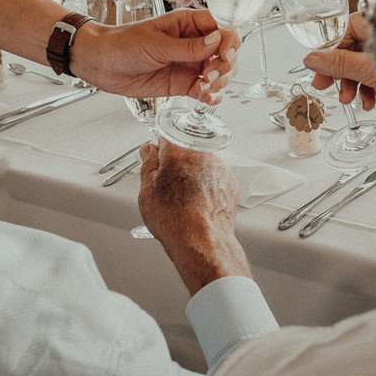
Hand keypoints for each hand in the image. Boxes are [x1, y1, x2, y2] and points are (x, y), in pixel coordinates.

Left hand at [74, 9, 239, 101]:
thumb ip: (188, 47)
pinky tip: (205, 97)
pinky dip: (211, 95)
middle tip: (210, 74)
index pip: (223, 26)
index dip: (230, 40)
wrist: (101, 64)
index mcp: (189, 23)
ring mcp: (190, 64)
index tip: (225, 54)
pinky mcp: (183, 83)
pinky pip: (206, 89)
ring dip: (220, 82)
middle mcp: (194, 43)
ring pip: (220, 72)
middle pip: (226, 52)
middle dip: (225, 65)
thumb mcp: (155, 44)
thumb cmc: (122, 44)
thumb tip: (217, 41)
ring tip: (204, 87)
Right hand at [137, 141, 250, 293]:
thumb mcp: (146, 190)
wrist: (202, 241)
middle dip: (175, 163)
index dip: (157, 147)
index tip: (154, 157)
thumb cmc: (175, 219)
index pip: (166, 135)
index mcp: (178, 150)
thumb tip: (148, 151)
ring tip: (182, 198)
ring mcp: (218, 167)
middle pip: (185, 149)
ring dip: (192, 174)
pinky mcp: (229, 182)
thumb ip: (148, 164)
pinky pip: (214, 177)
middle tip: (165, 185)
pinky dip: (206, 186)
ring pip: (200, 163)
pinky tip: (196, 203)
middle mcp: (201, 154)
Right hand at [305, 12, 375, 108]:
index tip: (320, 65)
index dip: (331, 48)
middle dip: (339, 71)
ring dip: (352, 84)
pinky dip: (368, 89)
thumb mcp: (368, 69)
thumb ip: (339, 64)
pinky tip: (367, 102)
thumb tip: (313, 59)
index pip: (346, 29)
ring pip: (362, 64)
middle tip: (324, 84)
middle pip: (352, 48)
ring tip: (348, 99)